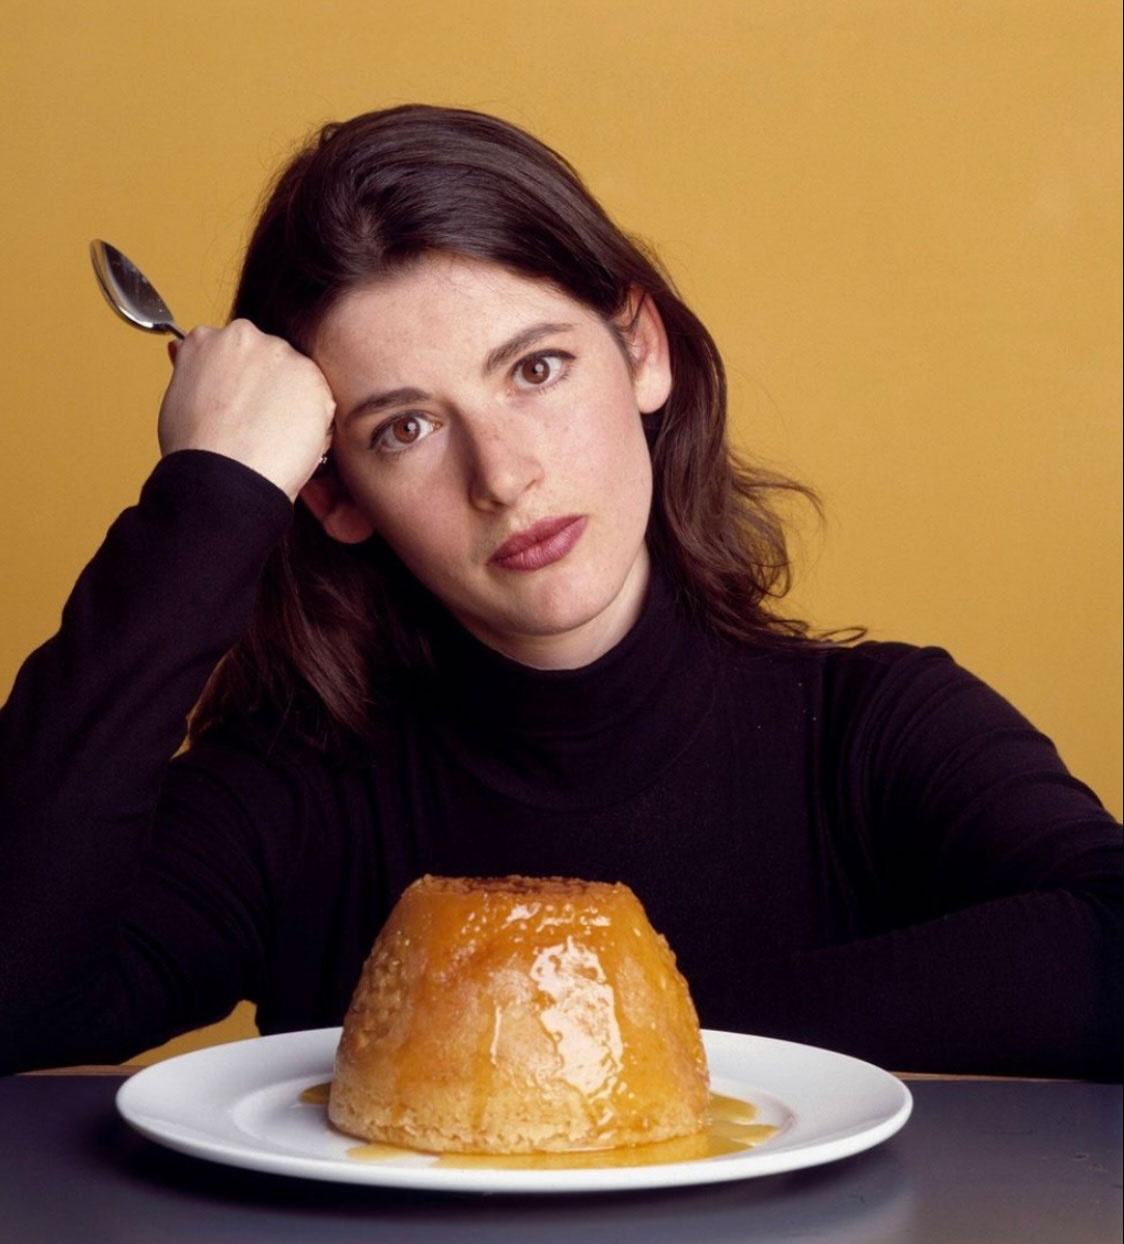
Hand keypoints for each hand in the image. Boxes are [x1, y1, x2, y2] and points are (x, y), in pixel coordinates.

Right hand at [158, 321, 335, 500]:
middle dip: (268, 388)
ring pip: (297, 378)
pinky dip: (314, 424)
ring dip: (292, 404)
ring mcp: (281, 355)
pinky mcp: (313, 380)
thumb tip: (181, 350)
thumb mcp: (178, 397)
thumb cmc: (196, 449)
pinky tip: (289, 443)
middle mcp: (245, 336)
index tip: (238, 405)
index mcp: (207, 338)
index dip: (239, 383)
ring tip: (270, 438)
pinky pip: (320, 401)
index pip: (234, 351)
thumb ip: (193, 369)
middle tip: (256, 425)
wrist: (223, 478)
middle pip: (268, 359)